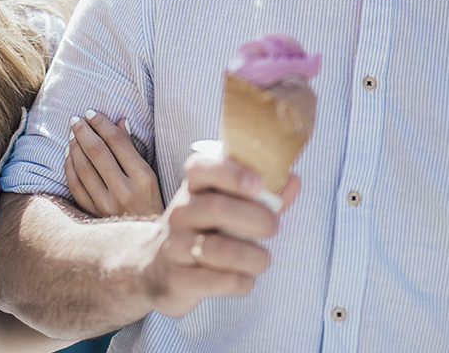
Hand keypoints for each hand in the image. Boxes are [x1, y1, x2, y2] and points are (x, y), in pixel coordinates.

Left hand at [65, 111, 162, 217]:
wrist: (146, 237)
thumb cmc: (151, 202)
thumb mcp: (150, 175)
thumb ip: (133, 148)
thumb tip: (119, 121)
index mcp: (143, 178)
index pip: (117, 142)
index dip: (102, 124)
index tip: (92, 113)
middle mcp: (124, 191)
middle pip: (97, 152)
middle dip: (84, 131)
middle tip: (77, 120)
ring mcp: (107, 204)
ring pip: (83, 167)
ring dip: (75, 147)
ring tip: (72, 134)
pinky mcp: (94, 213)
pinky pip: (75, 186)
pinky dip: (69, 167)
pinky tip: (69, 154)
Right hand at [139, 153, 299, 317]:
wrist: (156, 268)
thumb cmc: (202, 231)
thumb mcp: (224, 206)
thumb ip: (261, 196)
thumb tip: (293, 180)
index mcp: (193, 188)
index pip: (201, 168)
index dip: (232, 173)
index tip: (259, 183)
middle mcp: (180, 213)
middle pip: (218, 208)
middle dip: (257, 219)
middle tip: (273, 228)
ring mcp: (175, 246)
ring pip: (220, 250)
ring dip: (254, 257)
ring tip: (262, 260)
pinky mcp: (177, 279)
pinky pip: (219, 281)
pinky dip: (242, 281)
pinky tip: (244, 278)